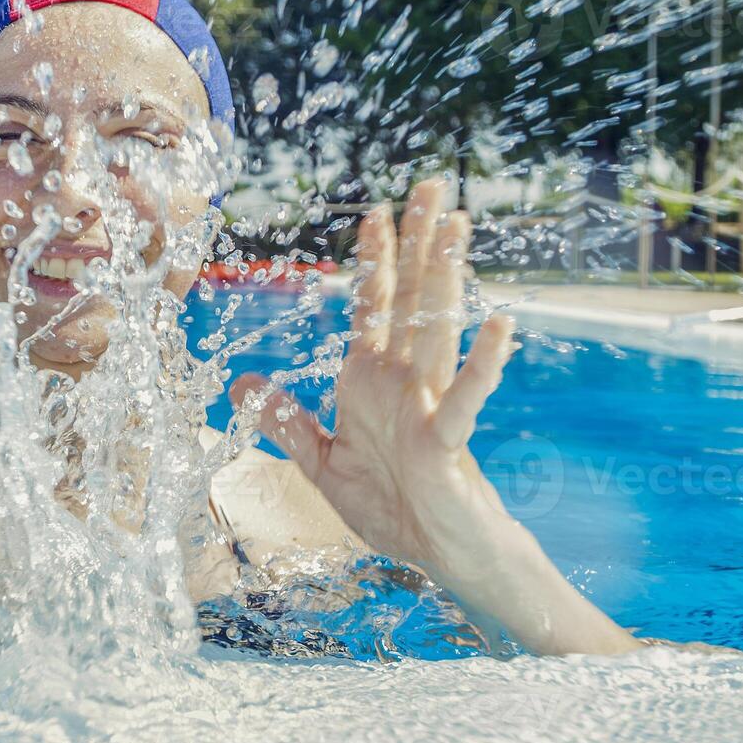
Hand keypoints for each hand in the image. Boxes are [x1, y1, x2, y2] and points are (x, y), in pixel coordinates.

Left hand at [230, 179, 516, 581]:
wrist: (434, 557)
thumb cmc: (390, 507)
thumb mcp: (321, 461)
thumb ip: (286, 421)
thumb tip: (242, 383)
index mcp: (371, 380)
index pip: (373, 305)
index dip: (374, 259)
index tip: (375, 212)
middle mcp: (402, 381)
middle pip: (411, 299)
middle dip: (417, 243)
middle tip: (430, 186)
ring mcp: (428, 406)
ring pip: (437, 329)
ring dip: (446, 278)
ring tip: (456, 227)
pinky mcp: (446, 442)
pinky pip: (466, 397)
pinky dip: (484, 364)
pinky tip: (499, 325)